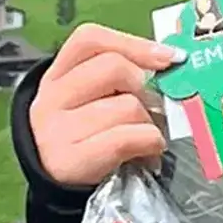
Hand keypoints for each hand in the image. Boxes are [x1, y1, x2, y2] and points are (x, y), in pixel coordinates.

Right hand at [30, 24, 181, 190]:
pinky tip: (149, 149)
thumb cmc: (85, 136)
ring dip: (150, 122)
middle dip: (145, 87)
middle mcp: (52, 97)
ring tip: (147, 134)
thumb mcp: (91, 100)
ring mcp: (57, 129)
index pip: (90, 40)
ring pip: (127, 106)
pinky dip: (149, 142)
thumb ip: (120, 78)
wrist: (56, 182)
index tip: (169, 57)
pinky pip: (125, 138)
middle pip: (113, 68)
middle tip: (152, 107)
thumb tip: (171, 63)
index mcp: (58, 75)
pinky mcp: (71, 159)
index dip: (134, 44)